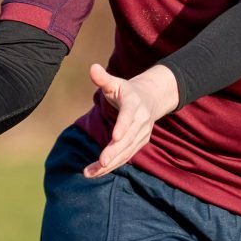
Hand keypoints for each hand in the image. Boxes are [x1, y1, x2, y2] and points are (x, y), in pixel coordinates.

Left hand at [84, 63, 178, 178]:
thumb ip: (103, 78)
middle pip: (127, 139)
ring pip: (126, 152)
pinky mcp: (139, 144)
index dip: (122, 127)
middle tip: (101, 162)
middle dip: (114, 152)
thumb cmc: (126, 90)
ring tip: (90, 172)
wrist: (150, 99)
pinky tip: (96, 172)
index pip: (128, 116)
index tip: (114, 137)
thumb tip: (92, 68)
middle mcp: (140, 122)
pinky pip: (125, 157)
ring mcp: (141, 135)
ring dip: (110, 164)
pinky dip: (112, 166)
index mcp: (134, 105)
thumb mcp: (115, 82)